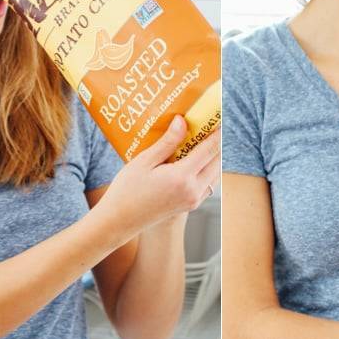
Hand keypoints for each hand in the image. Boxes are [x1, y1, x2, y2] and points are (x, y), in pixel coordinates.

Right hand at [94, 116, 219, 235]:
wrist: (120, 221)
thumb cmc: (126, 190)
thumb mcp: (144, 161)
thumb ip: (167, 142)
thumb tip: (182, 121)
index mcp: (181, 177)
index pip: (209, 149)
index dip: (216, 132)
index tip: (219, 117)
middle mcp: (192, 190)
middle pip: (217, 161)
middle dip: (217, 143)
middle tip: (210, 126)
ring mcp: (193, 200)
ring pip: (215, 175)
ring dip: (213, 158)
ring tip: (203, 141)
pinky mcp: (190, 206)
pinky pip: (207, 185)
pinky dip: (207, 171)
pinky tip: (196, 161)